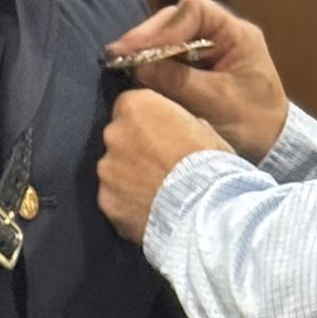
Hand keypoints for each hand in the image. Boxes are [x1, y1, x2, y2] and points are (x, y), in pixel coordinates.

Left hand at [98, 89, 230, 242]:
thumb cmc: (211, 164)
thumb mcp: (204, 130)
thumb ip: (178, 124)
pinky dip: (127, 205)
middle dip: (135, 150)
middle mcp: (114, 134)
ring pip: (114, 171)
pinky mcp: (105, 201)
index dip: (147, 122)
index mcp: (137, 106)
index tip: (162, 136)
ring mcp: (106, 169)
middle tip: (161, 167)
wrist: (205, 210)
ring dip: (129, 179)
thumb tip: (176, 130)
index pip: (131, 105)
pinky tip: (150, 212)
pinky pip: (114, 200)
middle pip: (119, 137)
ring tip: (157, 194)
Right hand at [105, 0, 289, 163]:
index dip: (165, 27)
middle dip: (146, 37)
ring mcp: (207, 50)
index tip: (140, 50)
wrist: (270, 148)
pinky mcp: (195, 68)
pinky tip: (131, 74)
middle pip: (174, 21)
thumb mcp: (218, 102)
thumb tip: (139, 65)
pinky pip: (168, 57)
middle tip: (116, 55)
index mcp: (237, 34)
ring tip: (118, 63)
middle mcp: (221, 34)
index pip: (194, 11)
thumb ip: (179, 81)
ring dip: (143, 49)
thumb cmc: (255, 124)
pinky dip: (149, 64)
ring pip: (167, 37)